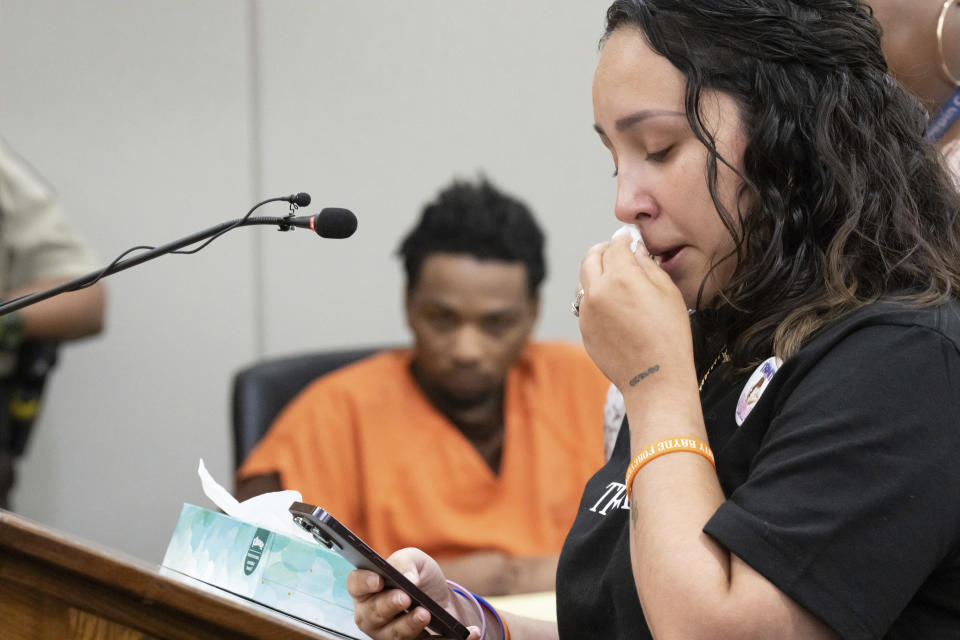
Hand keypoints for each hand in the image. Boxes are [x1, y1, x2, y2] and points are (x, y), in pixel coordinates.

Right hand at [346, 547, 482, 639]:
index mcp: (367, 589)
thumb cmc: (418, 576)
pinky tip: (467, 634)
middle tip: (405, 597)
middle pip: (372, 614)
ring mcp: (388, 634)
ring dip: (410, 626)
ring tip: (426, 614)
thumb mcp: (415, 560)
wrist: (439, 598)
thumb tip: (407, 577)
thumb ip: (406, 562)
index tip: (378, 580)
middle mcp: (372, 615)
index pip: (355, 585)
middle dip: (388, 606)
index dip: (364, 582)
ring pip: (394, 635)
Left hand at [578, 233, 693, 392]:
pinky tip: (613, 306)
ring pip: (584, 281)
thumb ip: (648, 265)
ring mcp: (586, 312)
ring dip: (596, 273)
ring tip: (613, 278)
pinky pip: (585, 305)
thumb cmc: (669, 336)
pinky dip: (595, 297)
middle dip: (604, 250)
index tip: (630, 240)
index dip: (624, 240)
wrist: (654, 377)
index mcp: (620, 277)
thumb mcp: (668, 293)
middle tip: (616, 252)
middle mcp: (597, 291)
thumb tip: (635, 250)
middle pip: (591, 257)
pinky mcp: (584, 330)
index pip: (616, 246)